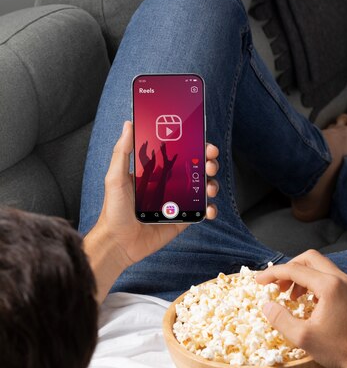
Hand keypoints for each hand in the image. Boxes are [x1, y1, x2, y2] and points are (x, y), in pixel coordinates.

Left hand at [94, 121, 218, 267]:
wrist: (118, 242)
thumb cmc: (114, 210)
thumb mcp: (115, 178)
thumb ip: (122, 152)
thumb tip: (128, 125)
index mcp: (155, 172)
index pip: (178, 153)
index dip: (193, 145)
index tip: (202, 140)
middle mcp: (169, 185)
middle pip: (195, 168)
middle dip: (208, 162)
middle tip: (209, 162)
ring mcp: (177, 202)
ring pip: (202, 188)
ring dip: (212, 184)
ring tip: (210, 186)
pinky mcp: (181, 220)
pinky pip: (200, 212)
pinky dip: (210, 209)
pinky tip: (208, 209)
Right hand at [256, 250, 346, 367]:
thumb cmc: (339, 349)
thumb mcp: (303, 337)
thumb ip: (281, 319)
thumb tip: (266, 306)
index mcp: (328, 285)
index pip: (294, 269)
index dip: (272, 274)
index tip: (259, 282)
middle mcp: (339, 279)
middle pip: (308, 258)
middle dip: (288, 268)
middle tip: (276, 285)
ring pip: (318, 266)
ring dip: (300, 275)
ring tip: (289, 296)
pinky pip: (327, 277)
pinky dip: (312, 282)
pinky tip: (306, 301)